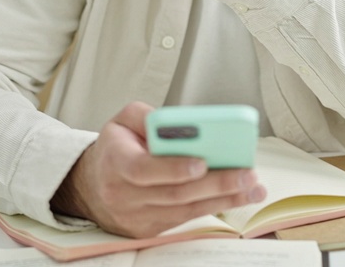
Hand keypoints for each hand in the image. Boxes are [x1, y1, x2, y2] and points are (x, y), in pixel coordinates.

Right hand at [51, 102, 265, 237]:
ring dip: (224, 199)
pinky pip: (185, 219)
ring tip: (253, 187)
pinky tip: (238, 197)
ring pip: (185, 209)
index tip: (202, 162)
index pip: (143, 170)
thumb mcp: (122, 121)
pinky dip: (214, 208)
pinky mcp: (149, 230)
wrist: (90, 186)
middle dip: (215, 183)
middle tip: (247, 173)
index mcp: (115, 163)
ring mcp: (136, 217)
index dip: (173, 167)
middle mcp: (123, 195)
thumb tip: (182, 123)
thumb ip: (147, 115)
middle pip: (174, 193)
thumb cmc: (115, 149)